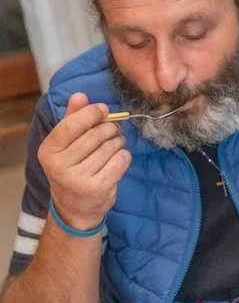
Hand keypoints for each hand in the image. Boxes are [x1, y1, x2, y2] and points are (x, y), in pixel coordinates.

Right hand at [38, 92, 131, 230]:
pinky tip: (118, 159)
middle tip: (114, 129)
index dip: (92, 113)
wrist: (75, 208)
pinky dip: (124, 155)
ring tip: (116, 144)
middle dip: (110, 128)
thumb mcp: (65, 144)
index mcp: (49, 150)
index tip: (104, 110)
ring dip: (119, 141)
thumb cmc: (71, 168)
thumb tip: (80, 95)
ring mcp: (79, 179)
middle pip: (95, 134)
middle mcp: (60, 166)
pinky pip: (121, 160)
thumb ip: (72, 118)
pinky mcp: (98, 188)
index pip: (73, 124)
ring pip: (110, 147)